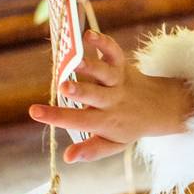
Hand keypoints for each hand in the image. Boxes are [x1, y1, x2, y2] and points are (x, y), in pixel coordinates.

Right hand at [27, 30, 193, 165]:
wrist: (160, 107)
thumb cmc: (127, 126)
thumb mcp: (112, 144)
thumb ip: (91, 151)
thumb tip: (66, 158)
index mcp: (105, 121)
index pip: (79, 121)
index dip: (56, 118)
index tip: (34, 112)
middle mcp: (112, 100)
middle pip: (95, 95)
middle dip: (79, 91)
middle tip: (64, 88)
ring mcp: (117, 81)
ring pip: (104, 72)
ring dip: (90, 66)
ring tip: (74, 61)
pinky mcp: (121, 65)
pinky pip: (113, 52)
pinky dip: (103, 43)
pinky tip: (89, 35)